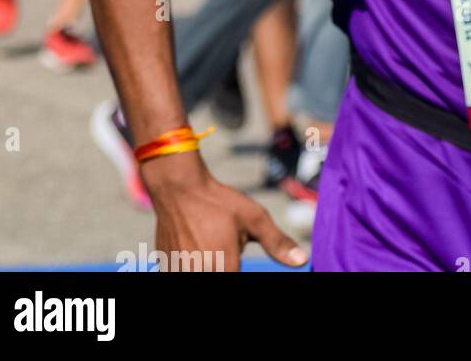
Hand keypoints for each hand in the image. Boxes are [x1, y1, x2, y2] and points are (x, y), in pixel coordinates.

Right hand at [146, 154, 306, 271]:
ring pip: (206, 273)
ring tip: (208, 240)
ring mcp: (180, 273)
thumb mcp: (254, 218)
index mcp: (225, 268)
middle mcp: (200, 274)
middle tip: (222, 241)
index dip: (239, 268)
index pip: (237, 279)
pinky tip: (196, 243)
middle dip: (227, 265)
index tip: (236, 254)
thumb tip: (303, 260)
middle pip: (222, 274)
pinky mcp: (167, 269)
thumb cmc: (219, 203)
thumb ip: (277, 242)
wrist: (179, 191)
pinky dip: (194, 262)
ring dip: (211, 264)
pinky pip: (187, 270)